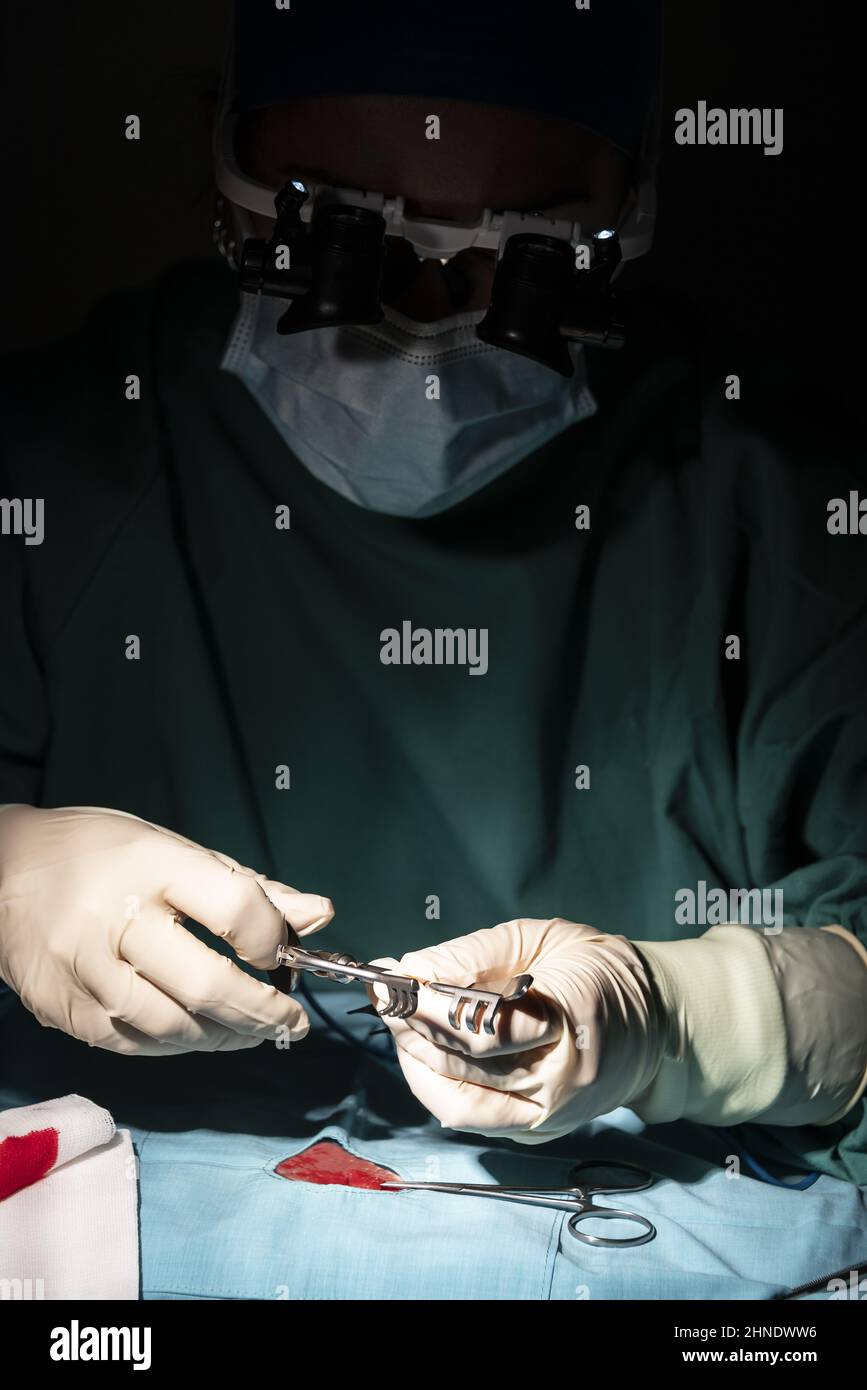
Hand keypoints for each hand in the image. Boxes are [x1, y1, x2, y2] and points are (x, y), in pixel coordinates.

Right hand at [0, 804, 332, 1054]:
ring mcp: (81, 969)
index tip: (283, 955)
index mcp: (150, 865)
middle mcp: (113, 918)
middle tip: (291, 1021)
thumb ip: (250, 888)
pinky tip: (198, 1032)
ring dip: (223, 1036)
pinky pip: (131, 1042)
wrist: (0, 869)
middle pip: (205, 983)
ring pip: (169, 1025)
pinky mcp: (60, 1007)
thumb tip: (320, 915)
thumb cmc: (101, 855)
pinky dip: (174, 1043)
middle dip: (262, 1012)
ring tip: (250, 1032)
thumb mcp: (175, 850)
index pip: (234, 909)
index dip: (272, 940)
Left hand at [369, 917, 663, 1142]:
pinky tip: (419, 1049)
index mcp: (575, 1021)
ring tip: (396, 1018)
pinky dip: (434, 1082)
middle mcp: (563, 1083)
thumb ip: (473, 955)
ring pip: (457, 1099)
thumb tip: (406, 967)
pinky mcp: (534, 1131)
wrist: (655, 1024)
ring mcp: (548, 1117)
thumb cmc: (597, 968)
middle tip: (383, 994)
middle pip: (466, 1063)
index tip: (392, 977)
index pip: (487, 1024)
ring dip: (415, 1056)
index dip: (429, 1002)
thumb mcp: (540, 939)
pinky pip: (469, 1113)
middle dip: (412, 1026)